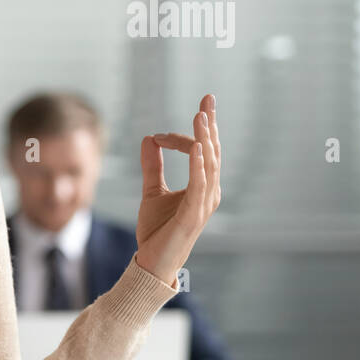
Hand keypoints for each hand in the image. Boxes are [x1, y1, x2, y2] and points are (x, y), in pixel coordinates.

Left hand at [135, 93, 221, 286]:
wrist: (152, 261)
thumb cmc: (157, 230)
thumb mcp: (151, 191)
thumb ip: (152, 166)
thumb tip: (147, 139)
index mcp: (203, 186)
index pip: (200, 150)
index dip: (189, 133)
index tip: (171, 125)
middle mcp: (209, 192)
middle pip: (212, 152)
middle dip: (210, 125)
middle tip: (208, 99)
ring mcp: (204, 204)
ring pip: (208, 165)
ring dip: (204, 139)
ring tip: (199, 116)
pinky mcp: (194, 215)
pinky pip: (200, 185)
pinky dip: (198, 165)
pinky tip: (196, 146)